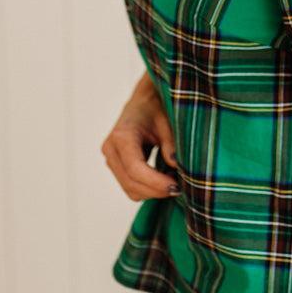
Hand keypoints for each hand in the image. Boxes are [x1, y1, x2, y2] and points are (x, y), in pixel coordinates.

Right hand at [101, 73, 180, 200]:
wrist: (143, 100)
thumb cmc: (154, 106)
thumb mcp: (166, 121)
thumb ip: (170, 144)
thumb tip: (176, 166)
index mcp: (122, 136)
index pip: (135, 169)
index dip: (156, 183)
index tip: (176, 187)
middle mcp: (111, 149)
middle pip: (131, 184)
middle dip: (156, 191)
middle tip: (180, 189)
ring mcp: (111, 158)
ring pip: (130, 189)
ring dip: (152, 192)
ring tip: (174, 183)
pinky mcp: (116, 165)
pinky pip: (130, 186)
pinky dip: (148, 189)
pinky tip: (164, 181)